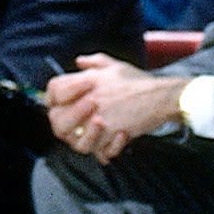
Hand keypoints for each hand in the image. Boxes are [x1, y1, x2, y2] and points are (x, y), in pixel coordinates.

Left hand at [46, 53, 183, 160]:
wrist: (161, 96)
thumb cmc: (138, 81)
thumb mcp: (113, 64)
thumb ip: (92, 62)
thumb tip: (78, 62)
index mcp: (86, 80)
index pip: (54, 90)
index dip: (52, 100)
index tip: (58, 107)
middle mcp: (88, 98)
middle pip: (58, 119)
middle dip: (64, 127)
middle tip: (74, 130)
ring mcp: (100, 116)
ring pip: (77, 139)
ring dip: (85, 142)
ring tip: (95, 140)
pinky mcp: (113, 131)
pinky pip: (99, 149)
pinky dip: (104, 151)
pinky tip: (111, 145)